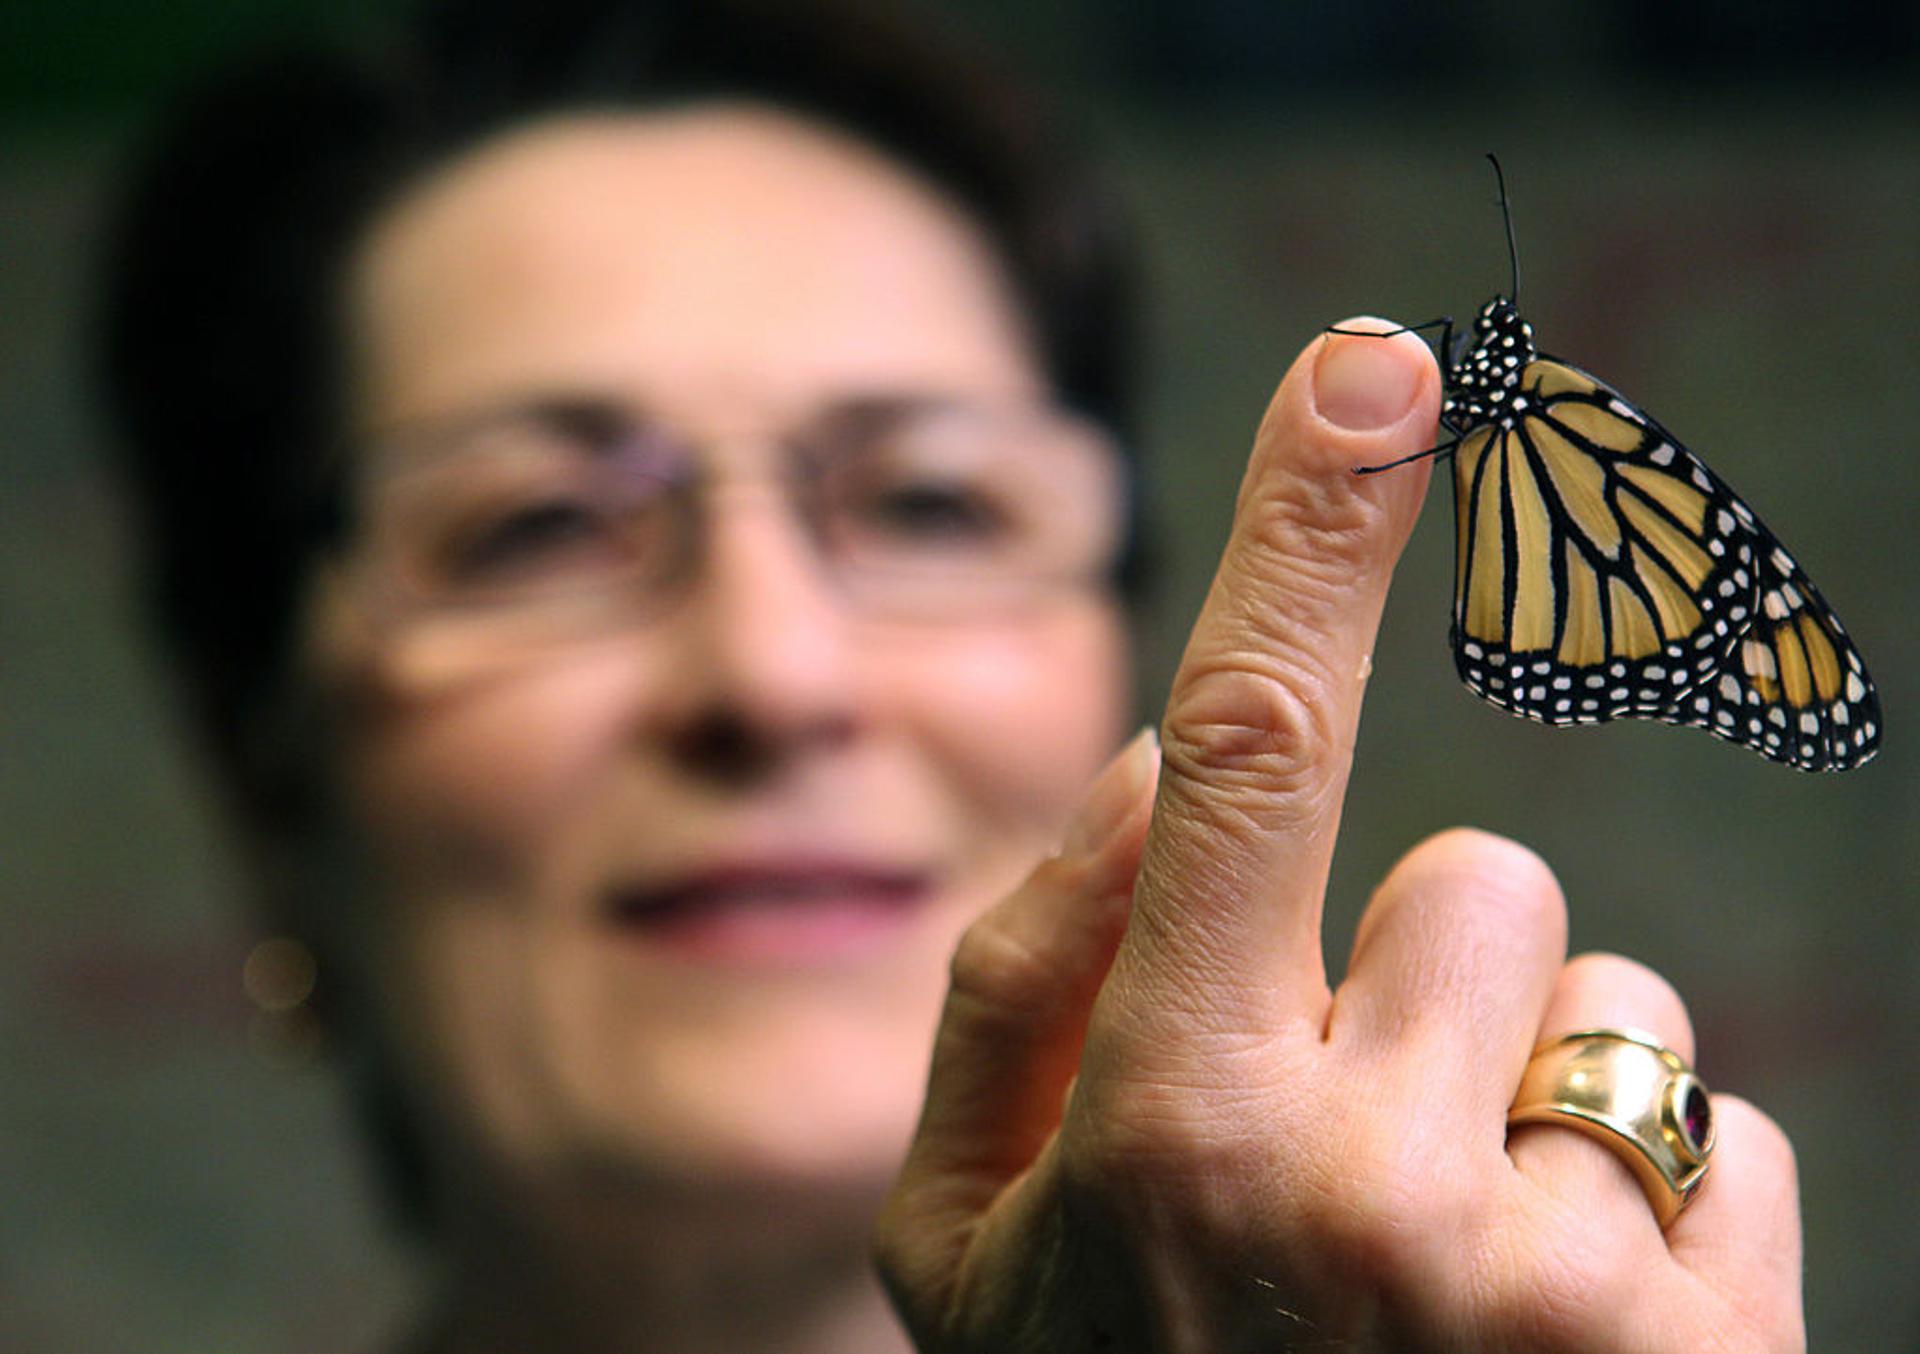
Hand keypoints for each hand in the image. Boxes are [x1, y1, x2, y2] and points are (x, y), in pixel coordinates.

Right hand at [876, 322, 1803, 1352]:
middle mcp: (1358, 1191)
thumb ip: (1014, 971)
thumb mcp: (956, 1235)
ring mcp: (1551, 1285)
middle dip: (1415, 990)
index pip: (1248, 752)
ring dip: (1528, 1101)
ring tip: (1435, 1271)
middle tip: (1334, 1169)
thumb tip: (1163, 762)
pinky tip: (1546, 1336)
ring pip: (1616, 1009)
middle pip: (1476, 887)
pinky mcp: (1711, 1351)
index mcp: (1158, 1129)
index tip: (1373, 365)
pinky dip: (1644, 1206)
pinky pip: (1728, 1132)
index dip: (1304, 537)